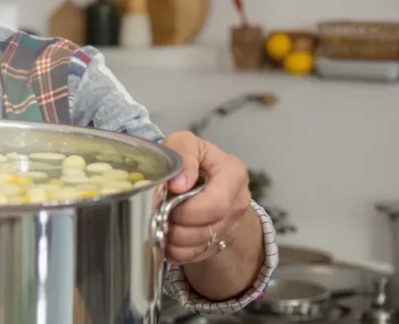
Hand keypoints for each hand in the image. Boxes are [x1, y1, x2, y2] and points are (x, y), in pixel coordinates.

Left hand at [162, 131, 251, 264]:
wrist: (204, 179)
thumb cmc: (192, 159)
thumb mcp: (184, 142)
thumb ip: (181, 153)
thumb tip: (178, 183)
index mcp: (233, 173)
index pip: (218, 203)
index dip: (189, 208)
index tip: (169, 198)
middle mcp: (238, 202)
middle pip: (209, 228)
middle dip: (178, 224)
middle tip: (159, 213)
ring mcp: (231, 225)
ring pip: (201, 245)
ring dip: (174, 239)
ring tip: (160, 223)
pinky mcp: (220, 241)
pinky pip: (196, 256)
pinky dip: (176, 250)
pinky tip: (166, 236)